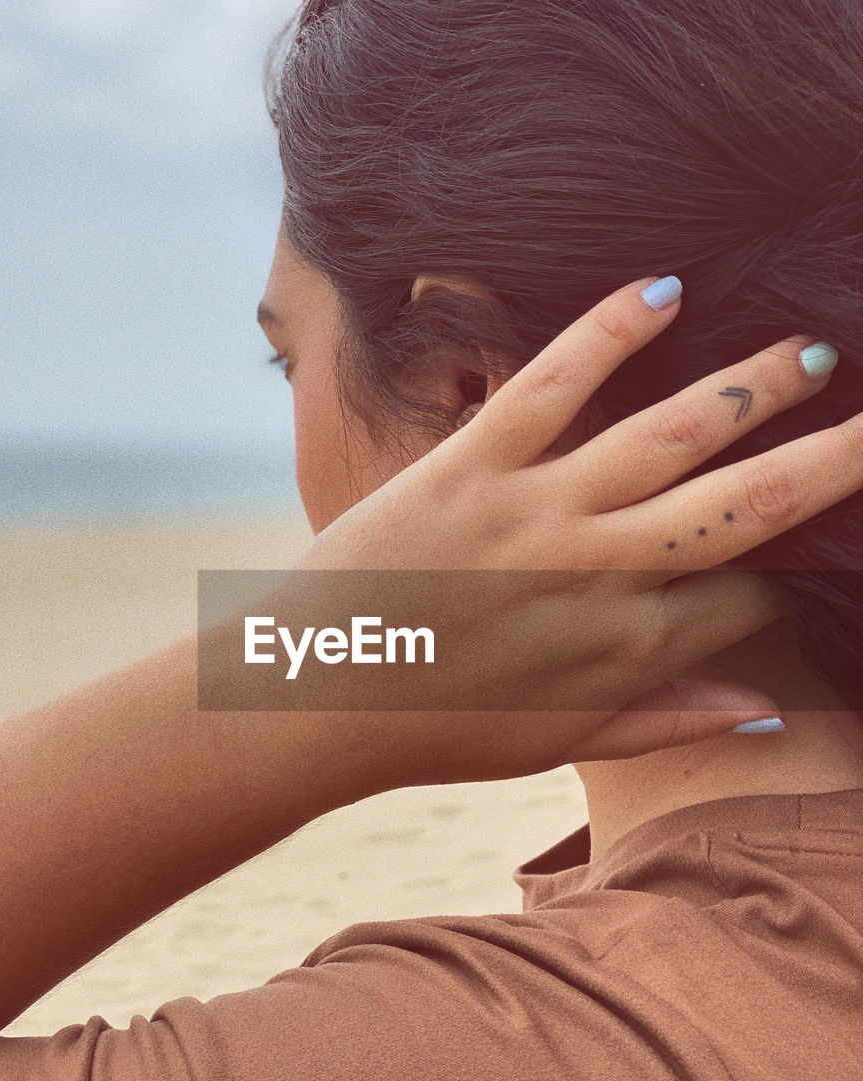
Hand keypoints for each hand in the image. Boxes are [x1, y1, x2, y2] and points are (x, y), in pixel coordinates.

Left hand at [287, 274, 856, 786]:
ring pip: (675, 433)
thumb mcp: (557, 744)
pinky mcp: (471, 464)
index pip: (752, 594)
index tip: (815, 539)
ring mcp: (539, 513)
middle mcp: (603, 575)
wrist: (314, 697)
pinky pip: (555, 383)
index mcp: (629, 652)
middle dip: (833, 459)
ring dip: (752, 386)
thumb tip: (770, 712)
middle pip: (749, 505)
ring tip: (811, 354)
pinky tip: (666, 290)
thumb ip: (665, 723)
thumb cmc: (434, 729)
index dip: (796, 567)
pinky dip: (611, 331)